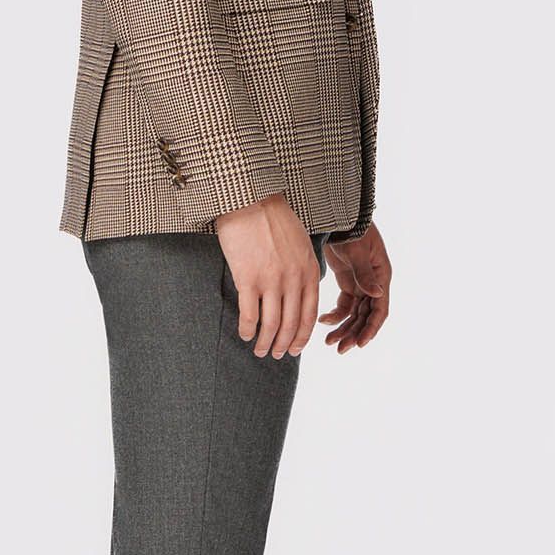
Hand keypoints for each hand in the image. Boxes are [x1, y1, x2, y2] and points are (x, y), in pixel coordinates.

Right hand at [213, 192, 318, 358]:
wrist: (250, 200)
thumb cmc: (273, 219)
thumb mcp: (300, 244)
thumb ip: (303, 268)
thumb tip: (301, 291)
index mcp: (309, 271)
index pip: (310, 314)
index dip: (303, 336)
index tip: (296, 348)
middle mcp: (294, 279)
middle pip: (291, 324)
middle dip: (284, 344)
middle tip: (277, 354)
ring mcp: (271, 281)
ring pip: (271, 324)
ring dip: (266, 343)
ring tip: (260, 350)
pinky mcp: (248, 279)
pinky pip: (249, 314)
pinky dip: (248, 330)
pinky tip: (245, 335)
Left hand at [321, 223, 390, 351]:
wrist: (339, 216)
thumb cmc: (353, 230)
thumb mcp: (359, 251)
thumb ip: (365, 274)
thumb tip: (377, 294)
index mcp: (381, 277)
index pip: (379, 310)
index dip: (371, 329)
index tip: (359, 344)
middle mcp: (373, 284)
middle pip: (366, 316)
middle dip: (354, 334)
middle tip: (339, 349)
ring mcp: (361, 284)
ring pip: (355, 314)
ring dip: (343, 328)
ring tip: (328, 342)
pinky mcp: (348, 282)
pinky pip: (344, 305)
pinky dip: (335, 314)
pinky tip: (322, 320)